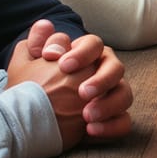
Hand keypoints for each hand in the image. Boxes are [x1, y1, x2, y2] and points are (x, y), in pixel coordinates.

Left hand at [7, 22, 132, 147]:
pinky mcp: (114, 117)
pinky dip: (111, 126)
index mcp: (89, 53)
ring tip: (86, 117)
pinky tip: (91, 131)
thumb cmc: (37, 84)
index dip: (82, 54)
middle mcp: (106, 71)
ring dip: (109, 105)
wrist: (36, 114)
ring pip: (125, 95)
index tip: (64, 66)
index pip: (94, 44)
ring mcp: (113, 94)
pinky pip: (124, 121)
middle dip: (101, 81)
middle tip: (83, 93)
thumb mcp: (31, 62)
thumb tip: (45, 26)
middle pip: (116, 69)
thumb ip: (38, 43)